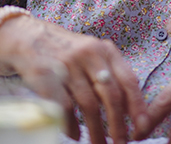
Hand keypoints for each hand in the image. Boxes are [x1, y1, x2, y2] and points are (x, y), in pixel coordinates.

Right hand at [0, 16, 147, 143]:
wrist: (28, 37)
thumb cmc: (67, 51)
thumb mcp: (92, 54)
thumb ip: (109, 73)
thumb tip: (128, 108)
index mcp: (105, 50)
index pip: (128, 80)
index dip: (137, 105)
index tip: (142, 127)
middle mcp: (90, 55)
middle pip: (111, 95)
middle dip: (118, 123)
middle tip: (121, 142)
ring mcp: (68, 65)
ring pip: (89, 105)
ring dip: (96, 130)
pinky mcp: (47, 76)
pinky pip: (64, 108)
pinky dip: (71, 126)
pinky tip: (75, 136)